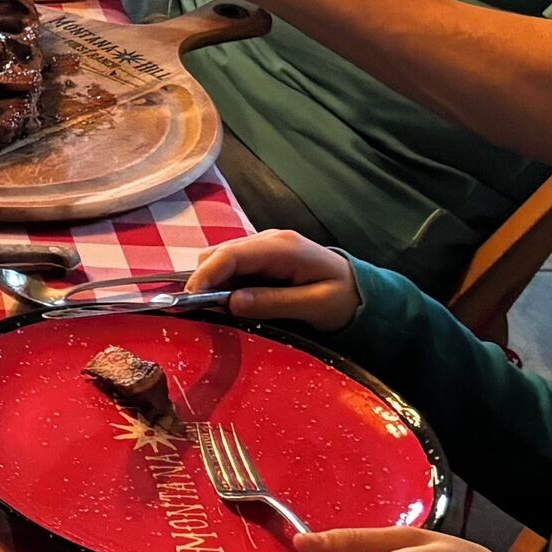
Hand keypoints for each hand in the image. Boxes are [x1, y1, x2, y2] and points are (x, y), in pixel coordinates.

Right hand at [184, 229, 357, 329]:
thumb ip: (273, 302)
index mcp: (282, 248)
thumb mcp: (315, 306)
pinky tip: (227, 302)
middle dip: (203, 280)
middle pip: (218, 253)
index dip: (204, 275)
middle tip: (199, 311)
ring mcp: (265, 246)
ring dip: (211, 282)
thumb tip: (231, 303)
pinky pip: (231, 266)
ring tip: (213, 309)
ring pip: (220, 258)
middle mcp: (269, 240)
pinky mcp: (262, 256)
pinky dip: (222, 283)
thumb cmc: (344, 299)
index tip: (187, 299)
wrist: (364, 291)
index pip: (231, 254)